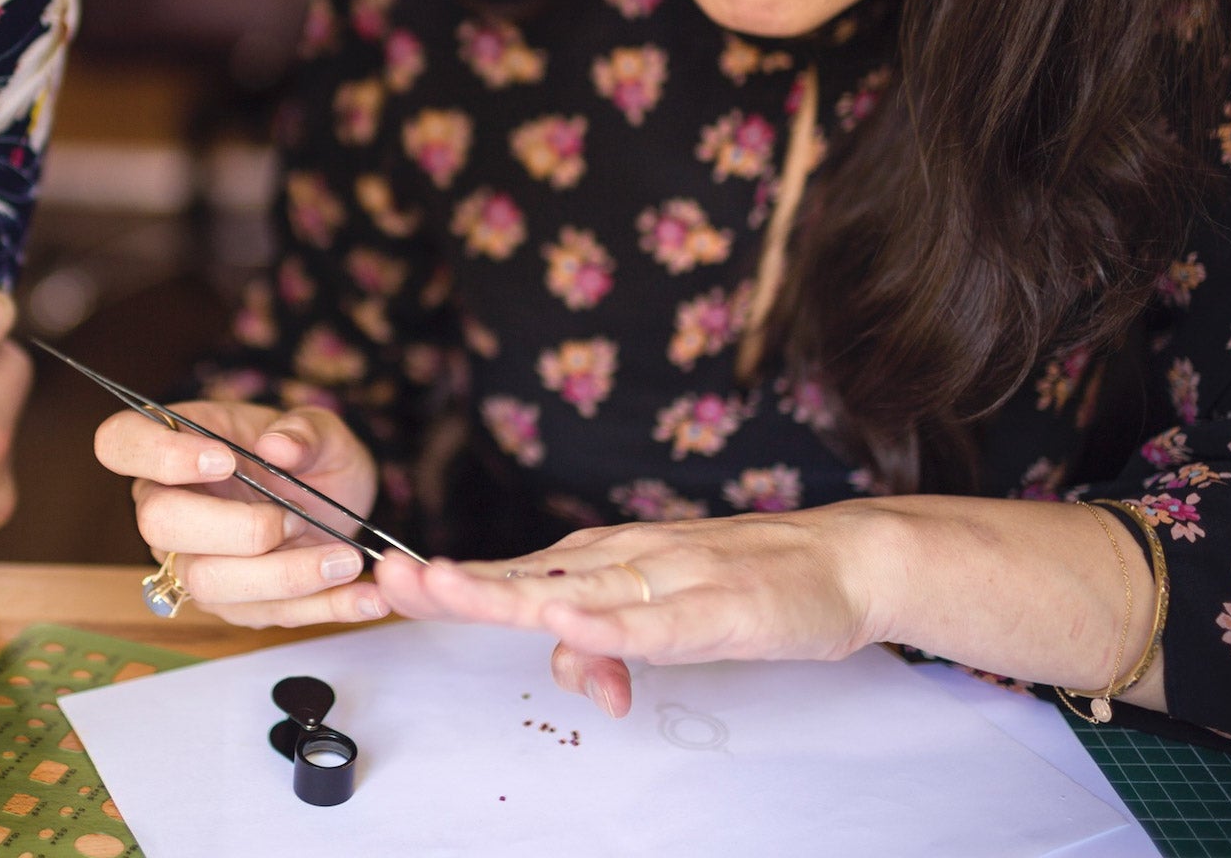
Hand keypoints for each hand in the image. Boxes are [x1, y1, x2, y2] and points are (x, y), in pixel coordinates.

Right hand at [93, 399, 387, 627]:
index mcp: (174, 445)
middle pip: (159, 524)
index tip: (225, 459)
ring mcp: (194, 561)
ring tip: (344, 558)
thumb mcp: (321, 429)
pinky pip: (265, 614)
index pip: (121, 443)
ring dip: (283, 574)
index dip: (158, 454)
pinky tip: (366, 598)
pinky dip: (322, 608)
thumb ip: (305, 430)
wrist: (339, 500)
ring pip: (207, 583)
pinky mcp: (232, 604)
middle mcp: (168, 506)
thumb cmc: (310, 455)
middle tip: (294, 518)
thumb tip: (279, 446)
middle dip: (236, 526)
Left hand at [373, 505, 884, 717]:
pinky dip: (611, 627)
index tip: (390, 586)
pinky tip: (570, 625)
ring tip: (448, 589)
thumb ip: (607, 646)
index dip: (452, 583)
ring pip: (578, 590)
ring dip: (509, 591)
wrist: (841, 563)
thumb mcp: (661, 623)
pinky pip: (655, 623)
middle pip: (526, 576)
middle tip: (391, 582)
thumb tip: (572, 671)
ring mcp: (668, 579)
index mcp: (604, 562)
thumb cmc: (745, 588)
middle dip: (456, 584)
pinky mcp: (716, 610)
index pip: (512, 572)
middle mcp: (624, 559)